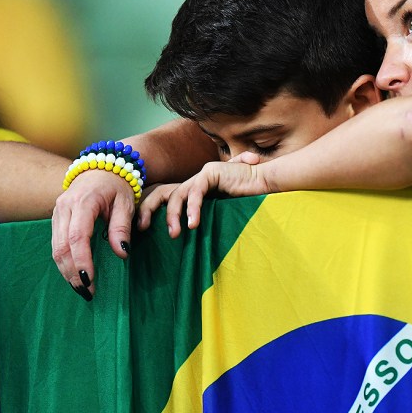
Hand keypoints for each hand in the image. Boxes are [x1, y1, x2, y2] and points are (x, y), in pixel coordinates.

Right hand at [51, 169, 135, 298]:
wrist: (102, 168)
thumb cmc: (118, 186)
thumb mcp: (126, 203)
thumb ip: (122, 227)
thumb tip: (122, 253)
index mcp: (83, 202)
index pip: (78, 237)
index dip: (82, 260)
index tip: (90, 280)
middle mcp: (64, 208)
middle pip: (61, 245)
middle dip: (72, 271)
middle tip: (86, 291)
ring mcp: (57, 213)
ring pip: (55, 247)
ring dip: (66, 270)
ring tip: (81, 288)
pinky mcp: (56, 218)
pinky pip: (56, 243)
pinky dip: (64, 261)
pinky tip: (74, 274)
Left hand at [137, 151, 261, 231]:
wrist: (267, 186)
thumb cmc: (248, 204)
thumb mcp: (220, 215)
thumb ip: (205, 221)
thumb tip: (188, 240)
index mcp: (194, 191)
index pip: (166, 198)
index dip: (151, 211)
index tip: (144, 230)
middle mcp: (195, 181)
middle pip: (163, 193)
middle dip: (150, 210)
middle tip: (144, 229)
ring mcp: (202, 175)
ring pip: (177, 194)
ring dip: (173, 215)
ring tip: (176, 234)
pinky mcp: (211, 172)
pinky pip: (195, 191)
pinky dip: (192, 208)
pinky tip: (193, 224)